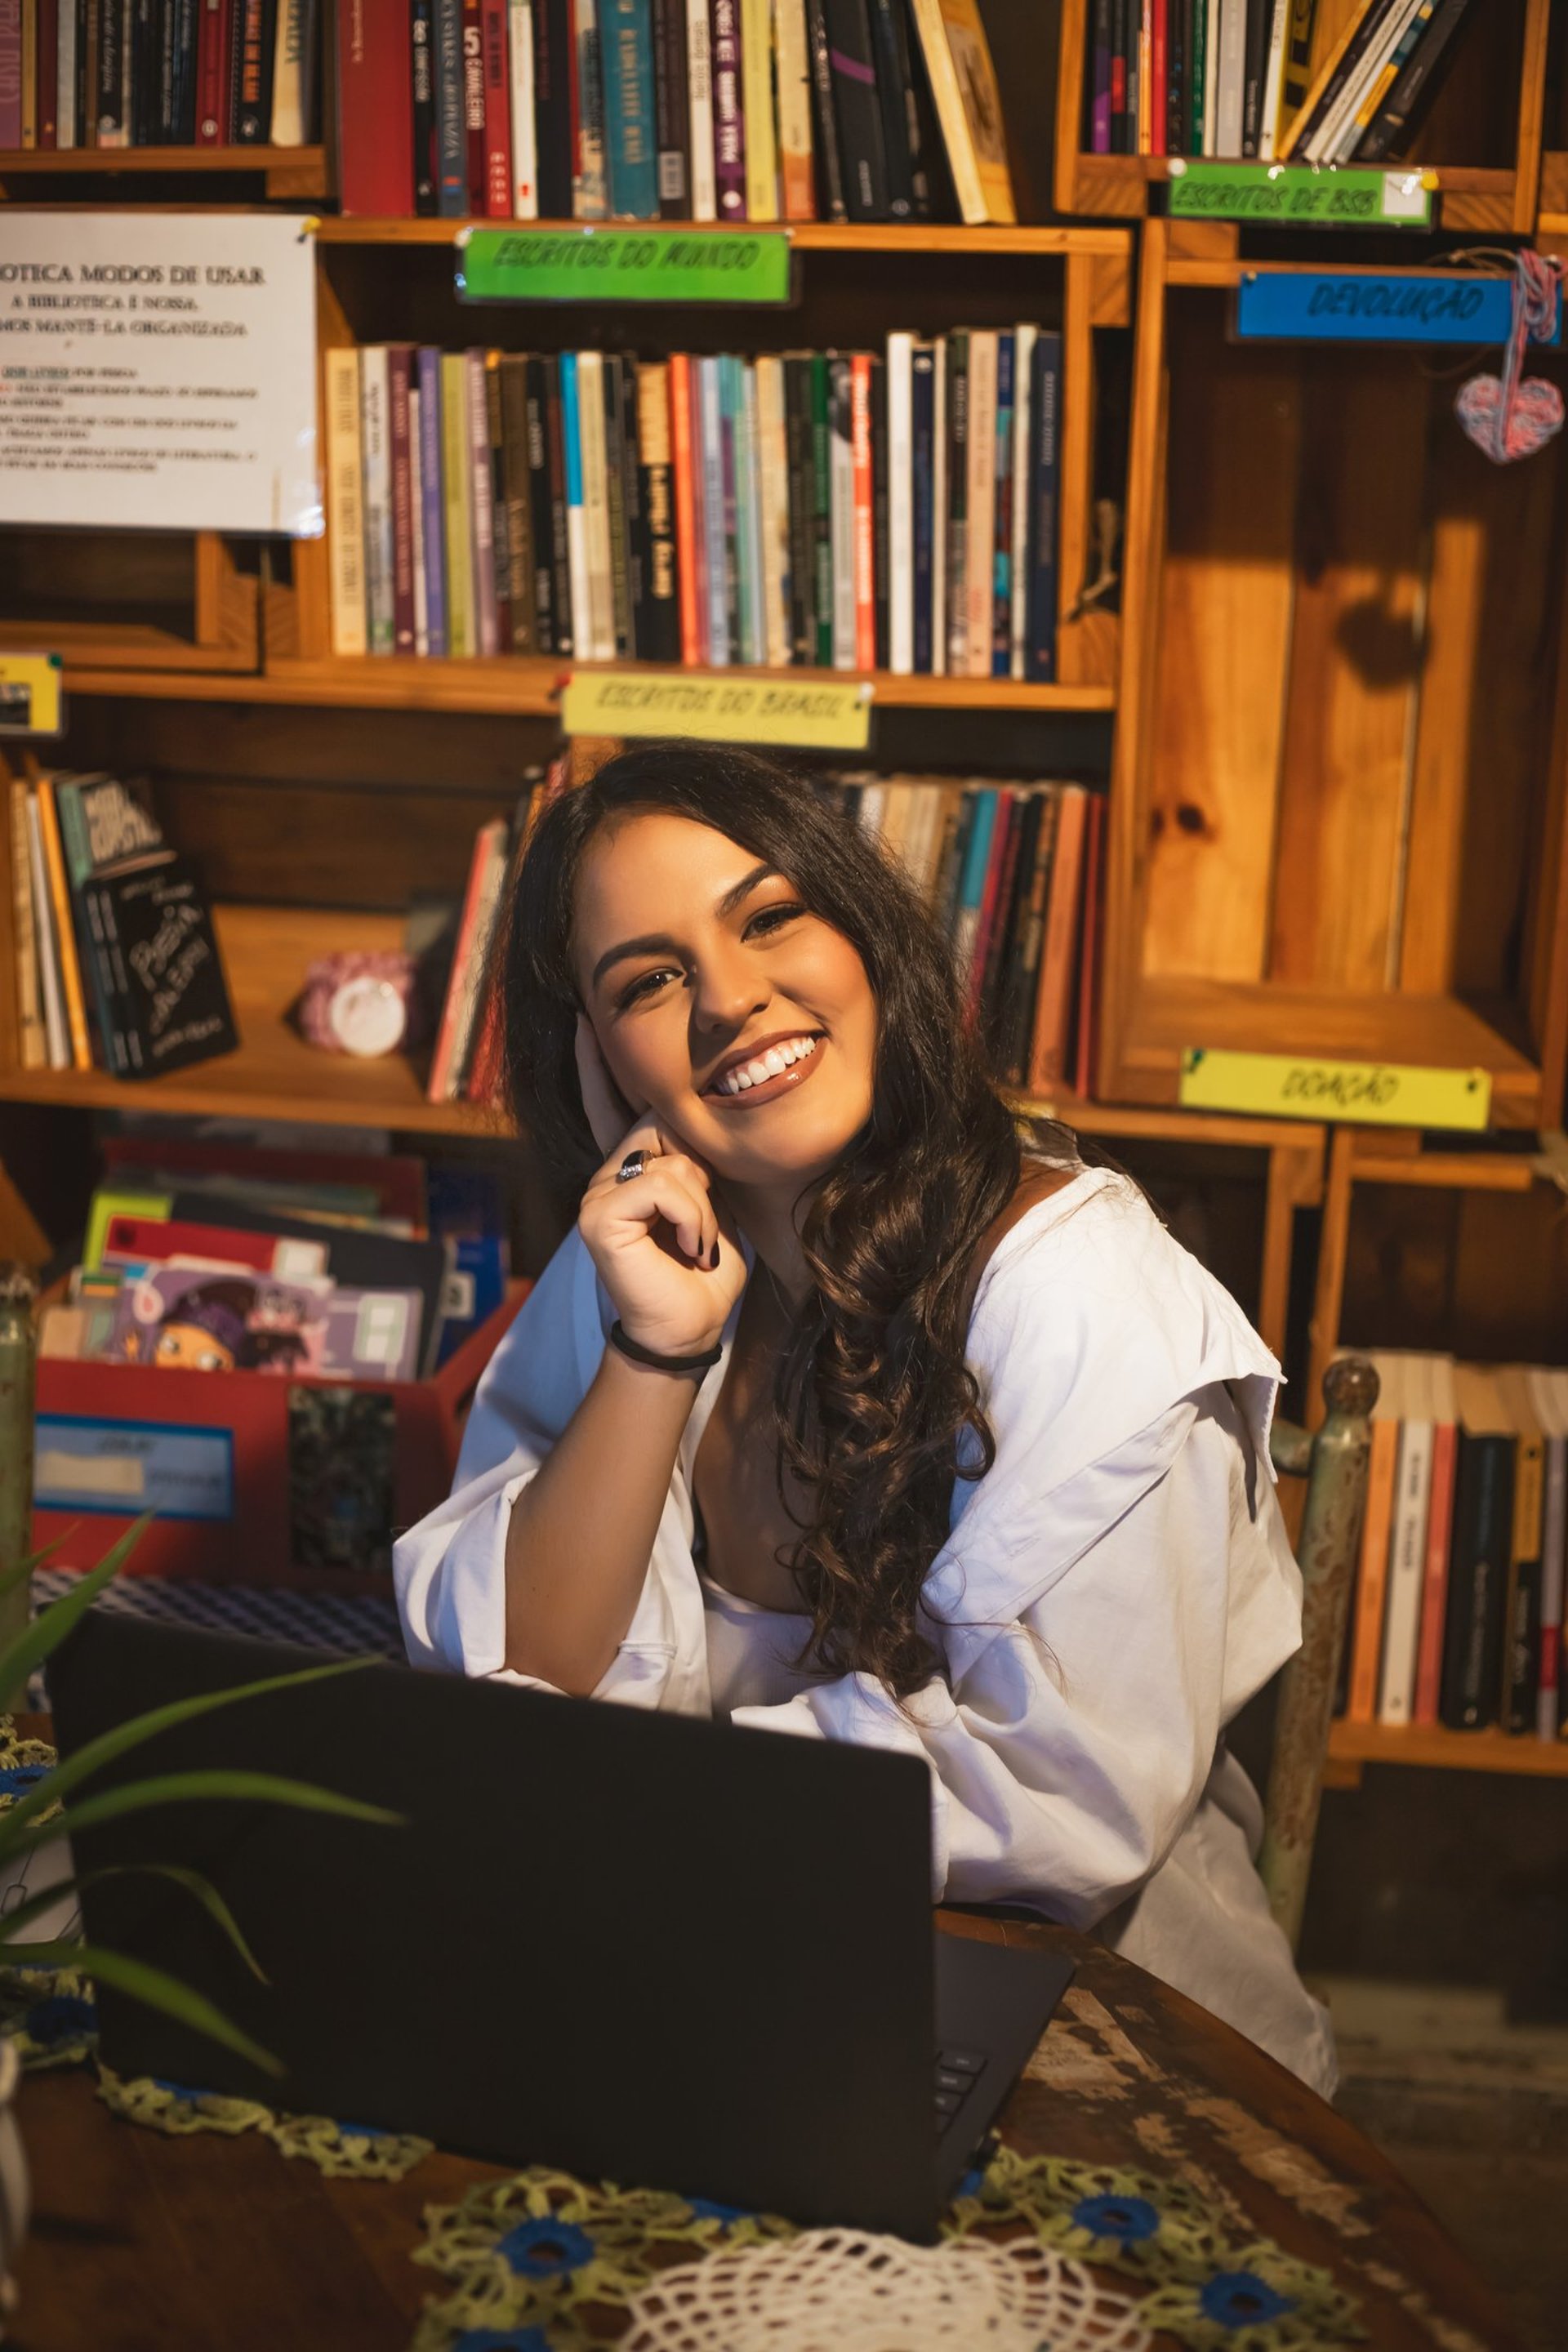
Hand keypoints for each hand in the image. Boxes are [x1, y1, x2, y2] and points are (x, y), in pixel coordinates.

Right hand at [575, 1016, 745, 1356]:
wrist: (689, 1327)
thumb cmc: (705, 1268)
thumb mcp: (711, 1198)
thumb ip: (694, 1158)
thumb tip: (694, 1114)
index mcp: (630, 1167)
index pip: (611, 1103)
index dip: (596, 1063)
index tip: (585, 1018)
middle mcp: (605, 1173)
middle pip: (661, 1123)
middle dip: (700, 1169)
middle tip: (702, 1224)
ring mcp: (596, 1192)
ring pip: (670, 1159)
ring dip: (702, 1203)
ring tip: (697, 1241)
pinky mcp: (596, 1216)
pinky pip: (662, 1186)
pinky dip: (691, 1217)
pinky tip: (689, 1247)